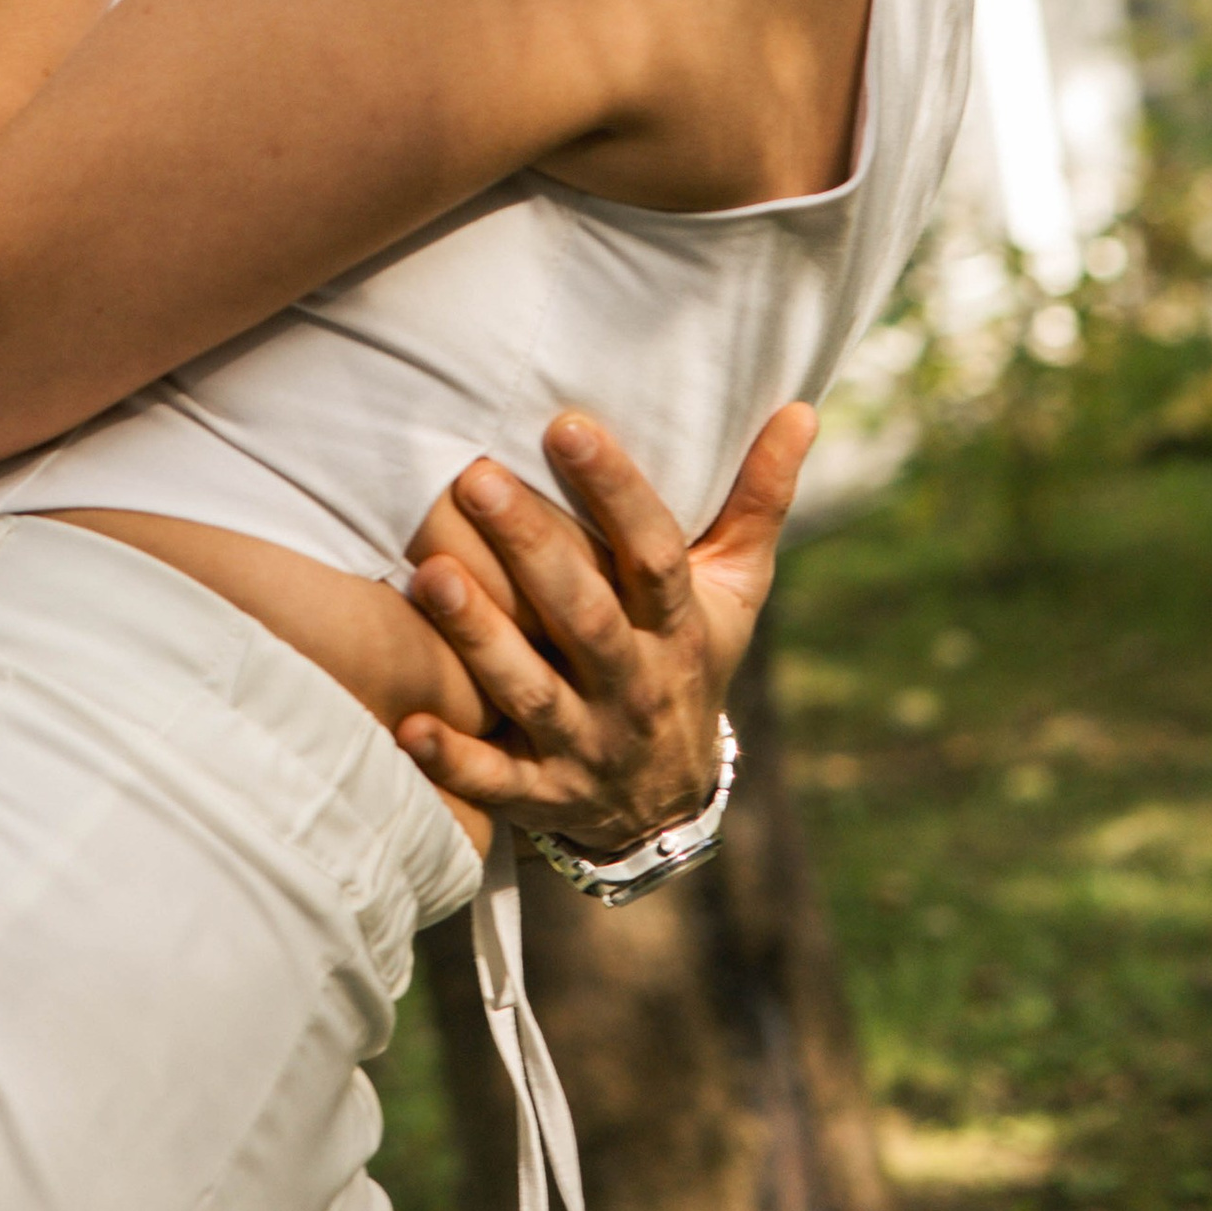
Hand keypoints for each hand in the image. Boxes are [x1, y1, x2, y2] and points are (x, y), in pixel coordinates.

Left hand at [395, 402, 813, 852]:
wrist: (670, 802)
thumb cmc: (691, 658)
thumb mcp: (735, 589)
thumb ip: (758, 501)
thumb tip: (803, 408)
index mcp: (679, 627)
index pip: (656, 555)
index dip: (617, 491)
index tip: (567, 424)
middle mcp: (635, 685)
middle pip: (586, 616)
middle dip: (532, 550)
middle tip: (477, 477)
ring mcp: (587, 744)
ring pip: (533, 691)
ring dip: (482, 639)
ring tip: (431, 574)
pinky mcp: (542, 795)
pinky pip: (497, 782)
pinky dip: (455, 762)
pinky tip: (408, 725)